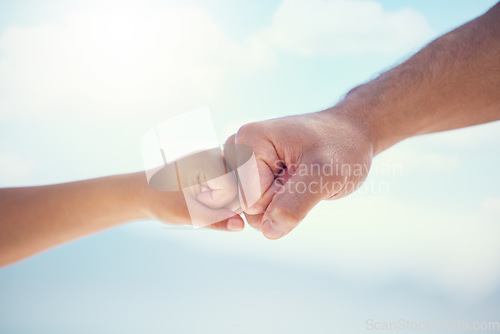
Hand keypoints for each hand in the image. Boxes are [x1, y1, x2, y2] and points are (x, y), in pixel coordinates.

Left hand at [144, 147, 243, 230]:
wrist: (144, 191)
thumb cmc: (161, 200)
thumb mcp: (188, 214)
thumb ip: (216, 220)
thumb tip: (240, 225)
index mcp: (207, 159)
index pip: (233, 188)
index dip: (217, 203)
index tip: (196, 201)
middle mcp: (215, 153)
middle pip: (240, 186)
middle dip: (224, 202)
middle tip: (198, 200)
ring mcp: (218, 158)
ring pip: (239, 186)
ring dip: (225, 200)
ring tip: (201, 198)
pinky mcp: (218, 165)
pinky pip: (234, 185)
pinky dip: (223, 196)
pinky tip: (206, 196)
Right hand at [228, 107, 373, 238]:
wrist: (351, 135)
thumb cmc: (340, 146)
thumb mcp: (326, 175)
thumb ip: (295, 204)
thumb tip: (268, 230)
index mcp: (249, 141)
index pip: (250, 200)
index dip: (279, 199)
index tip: (302, 175)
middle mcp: (238, 149)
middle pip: (242, 207)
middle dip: (275, 204)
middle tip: (301, 178)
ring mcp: (242, 162)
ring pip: (247, 210)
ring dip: (276, 205)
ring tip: (296, 179)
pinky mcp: (250, 174)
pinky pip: (251, 207)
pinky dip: (273, 207)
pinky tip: (288, 188)